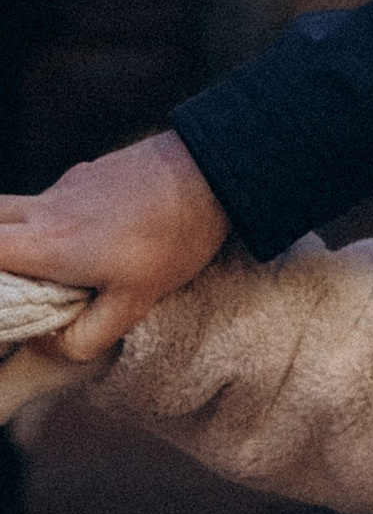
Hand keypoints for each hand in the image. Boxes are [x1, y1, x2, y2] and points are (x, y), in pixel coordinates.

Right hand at [0, 132, 230, 359]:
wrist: (211, 170)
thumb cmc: (173, 237)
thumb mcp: (136, 302)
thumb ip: (85, 335)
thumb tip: (45, 343)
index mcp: (48, 244)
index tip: (6, 300)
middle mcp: (45, 210)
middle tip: (12, 284)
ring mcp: (65, 186)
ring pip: (15, 208)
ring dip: (14, 235)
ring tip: (48, 267)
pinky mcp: (86, 173)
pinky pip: (49, 199)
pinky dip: (48, 220)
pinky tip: (88, 237)